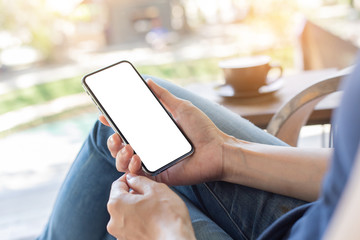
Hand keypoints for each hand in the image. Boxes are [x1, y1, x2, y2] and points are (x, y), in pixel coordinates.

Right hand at [100, 79, 227, 185]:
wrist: (217, 150)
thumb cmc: (202, 129)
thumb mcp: (181, 108)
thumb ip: (163, 96)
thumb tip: (148, 81)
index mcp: (153, 132)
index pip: (128, 128)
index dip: (113, 122)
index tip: (104, 115)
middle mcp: (150, 147)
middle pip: (121, 146)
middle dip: (111, 141)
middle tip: (115, 135)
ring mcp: (152, 161)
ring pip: (123, 161)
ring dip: (119, 154)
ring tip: (127, 146)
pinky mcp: (157, 175)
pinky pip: (136, 174)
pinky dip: (131, 166)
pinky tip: (136, 157)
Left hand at [107, 174, 194, 239]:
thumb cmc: (167, 217)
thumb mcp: (156, 189)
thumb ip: (139, 180)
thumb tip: (132, 178)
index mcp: (116, 204)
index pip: (117, 184)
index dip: (129, 178)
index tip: (138, 178)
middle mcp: (114, 220)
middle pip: (121, 200)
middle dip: (134, 195)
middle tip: (151, 195)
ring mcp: (120, 234)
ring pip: (126, 213)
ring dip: (137, 209)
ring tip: (154, 210)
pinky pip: (131, 226)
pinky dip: (140, 222)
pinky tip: (153, 221)